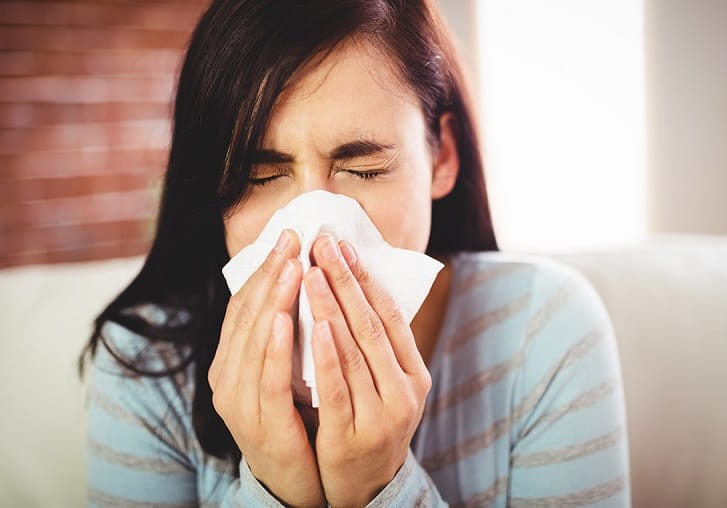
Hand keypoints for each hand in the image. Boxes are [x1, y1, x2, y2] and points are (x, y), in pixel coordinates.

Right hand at [208, 229, 324, 507]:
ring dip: (273, 301)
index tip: (288, 236)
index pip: (245, 306)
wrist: (292, 480)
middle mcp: (227, 378)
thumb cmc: (293, 416)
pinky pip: (267, 380)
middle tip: (292, 238)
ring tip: (291, 266)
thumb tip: (300, 279)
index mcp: (231, 361)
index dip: (265, 269)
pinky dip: (275, 348)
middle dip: (271, 274)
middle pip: (248, 316)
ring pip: (254, 342)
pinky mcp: (260, 424)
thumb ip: (284, 333)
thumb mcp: (283, 369)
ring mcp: (239, 402)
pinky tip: (286, 319)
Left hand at [305, 235, 432, 506]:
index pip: (389, 314)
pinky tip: (316, 325)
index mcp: (414, 372)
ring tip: (312, 271)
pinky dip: (328, 355)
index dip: (365, 277)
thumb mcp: (385, 385)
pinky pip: (339, 388)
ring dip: (333, 307)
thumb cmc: (370, 423)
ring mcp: (384, 413)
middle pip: (372, 324)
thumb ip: (375, 346)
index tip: (343, 244)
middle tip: (322, 244)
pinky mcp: (356, 434)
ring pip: (356, 350)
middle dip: (345, 280)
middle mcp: (406, 389)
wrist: (368, 487)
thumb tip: (355, 288)